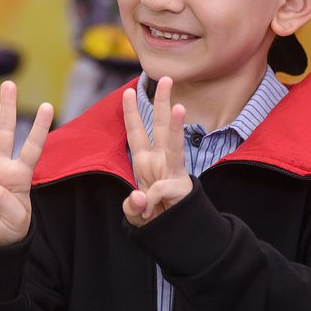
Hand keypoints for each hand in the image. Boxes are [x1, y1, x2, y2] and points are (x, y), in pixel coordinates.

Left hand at [122, 76, 191, 226]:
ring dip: (176, 126)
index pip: (137, 132)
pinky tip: (150, 210)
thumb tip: (139, 198)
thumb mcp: (134, 212)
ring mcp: (173, 172)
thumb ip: (132, 206)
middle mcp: (160, 161)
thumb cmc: (154, 216)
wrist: (175, 231)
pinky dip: (154, 199)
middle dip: (162, 102)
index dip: (132, 113)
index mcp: (145, 161)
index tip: (129, 92)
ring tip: (179, 108)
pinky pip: (164, 189)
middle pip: (161, 127)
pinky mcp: (181, 187)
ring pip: (174, 145)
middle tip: (167, 78)